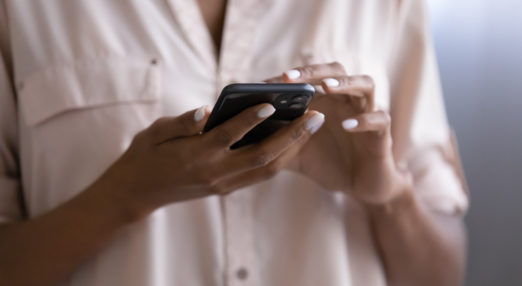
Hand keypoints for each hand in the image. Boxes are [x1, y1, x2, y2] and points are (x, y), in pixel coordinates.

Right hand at [93, 104, 324, 216]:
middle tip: (315, 116)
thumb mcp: (155, 132)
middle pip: (261, 156)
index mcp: (194, 156)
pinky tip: (293, 142)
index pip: (228, 135)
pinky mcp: (226, 189)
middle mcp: (214, 173)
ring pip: (267, 169)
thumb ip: (182, 122)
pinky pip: (260, 175)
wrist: (137, 192)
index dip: (250, 119)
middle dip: (292, 136)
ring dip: (293, 149)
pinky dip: (280, 158)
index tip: (271, 102)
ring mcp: (222, 184)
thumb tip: (206, 110)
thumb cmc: (145, 155)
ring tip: (311, 127)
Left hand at [268, 62, 411, 204]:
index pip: (309, 77)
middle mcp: (347, 100)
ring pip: (365, 84)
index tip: (263, 84)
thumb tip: (245, 134)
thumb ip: (276, 140)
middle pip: (336, 70)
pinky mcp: (382, 133)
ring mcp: (366, 112)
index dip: (287, 78)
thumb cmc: (326, 163)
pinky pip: (379, 119)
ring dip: (345, 83)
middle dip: (313, 71)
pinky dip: (364, 120)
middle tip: (289, 78)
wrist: (359, 187)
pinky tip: (347, 125)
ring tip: (325, 88)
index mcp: (326, 100)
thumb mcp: (296, 152)